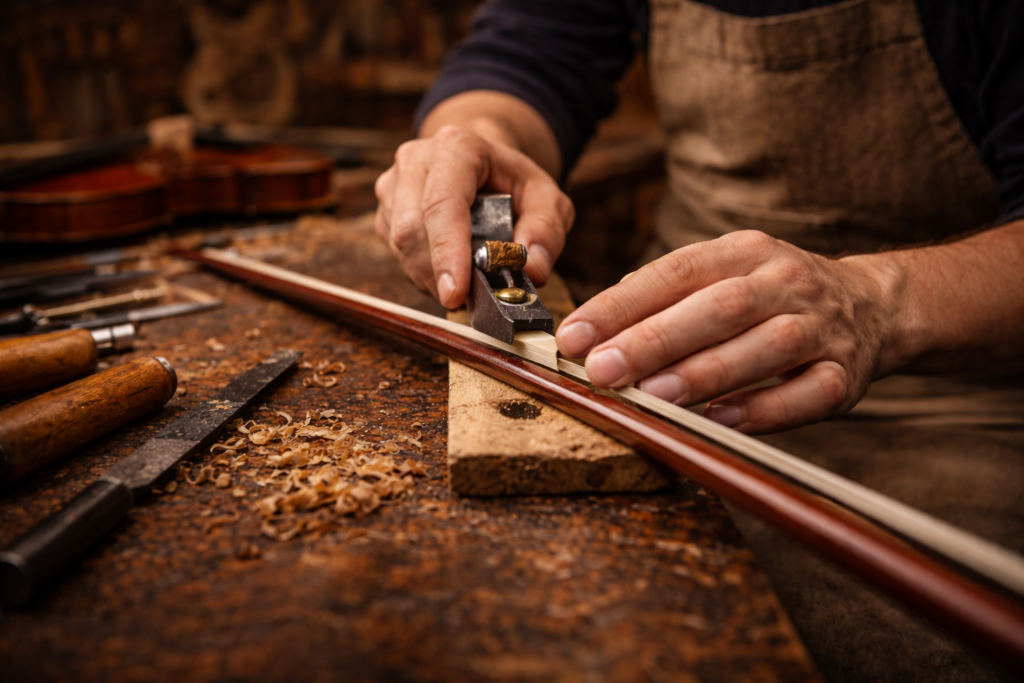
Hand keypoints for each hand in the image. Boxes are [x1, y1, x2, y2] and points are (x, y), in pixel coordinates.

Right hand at [374, 125, 573, 306]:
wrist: (482, 164)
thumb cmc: (512, 180)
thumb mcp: (546, 198)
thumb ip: (546, 230)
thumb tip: (532, 269)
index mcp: (457, 147)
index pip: (442, 203)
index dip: (447, 251)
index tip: (455, 293)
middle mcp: (415, 160)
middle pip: (411, 230)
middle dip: (438, 274)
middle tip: (469, 299)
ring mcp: (393, 185)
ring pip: (399, 247)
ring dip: (430, 277)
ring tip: (463, 280)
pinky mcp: (385, 210)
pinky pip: (395, 254)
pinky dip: (421, 273)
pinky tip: (446, 268)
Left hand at [555, 231, 898, 433]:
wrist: (871, 306)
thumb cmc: (770, 296)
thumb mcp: (724, 274)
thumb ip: (664, 296)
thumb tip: (593, 328)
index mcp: (743, 252)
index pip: (673, 272)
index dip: (620, 305)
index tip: (573, 336)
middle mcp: (784, 281)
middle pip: (717, 307)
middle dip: (654, 339)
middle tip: (602, 369)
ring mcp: (820, 327)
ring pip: (763, 347)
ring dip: (705, 373)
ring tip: (655, 395)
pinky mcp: (844, 374)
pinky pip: (806, 394)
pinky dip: (762, 409)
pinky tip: (719, 420)